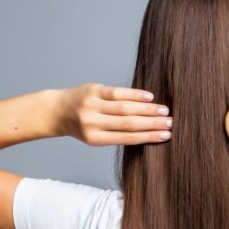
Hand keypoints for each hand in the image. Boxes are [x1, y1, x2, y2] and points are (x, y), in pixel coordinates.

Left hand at [56, 83, 172, 144]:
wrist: (57, 111)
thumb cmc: (82, 126)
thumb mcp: (96, 136)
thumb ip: (118, 134)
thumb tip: (150, 131)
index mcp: (95, 139)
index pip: (127, 138)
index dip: (148, 137)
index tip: (166, 136)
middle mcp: (93, 122)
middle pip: (128, 123)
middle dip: (152, 124)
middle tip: (171, 123)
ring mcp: (92, 105)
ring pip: (125, 108)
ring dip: (147, 110)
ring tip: (164, 111)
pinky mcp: (93, 90)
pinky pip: (117, 92)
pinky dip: (135, 95)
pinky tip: (149, 97)